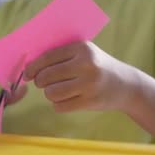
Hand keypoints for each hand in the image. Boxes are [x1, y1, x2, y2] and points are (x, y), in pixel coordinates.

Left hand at [24, 41, 138, 112]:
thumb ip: (61, 55)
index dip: (34, 66)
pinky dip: (59, 104)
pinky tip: (67, 100)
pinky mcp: (90, 101)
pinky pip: (60, 106)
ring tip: (58, 91)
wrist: (126, 85)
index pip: (48, 57)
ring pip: (52, 92)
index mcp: (82, 48)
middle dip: (40, 81)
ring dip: (50, 94)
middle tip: (43, 83)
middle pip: (47, 76)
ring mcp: (89, 84)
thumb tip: (29, 66)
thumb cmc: (98, 67)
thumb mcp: (85, 54)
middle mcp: (86, 65)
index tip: (28, 74)